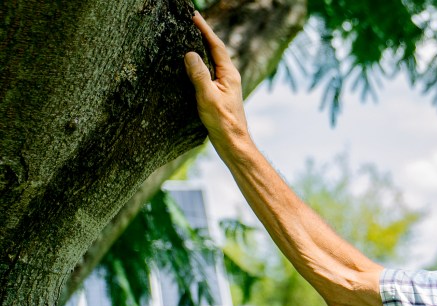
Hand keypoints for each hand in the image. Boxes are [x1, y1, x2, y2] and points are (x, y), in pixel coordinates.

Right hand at [183, 12, 249, 149]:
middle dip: (203, 34)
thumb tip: (190, 53)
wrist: (233, 143)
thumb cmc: (222, 122)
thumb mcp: (208, 97)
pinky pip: (209, 72)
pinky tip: (191, 65)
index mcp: (229, 74)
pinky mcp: (220, 94)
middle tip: (190, 21)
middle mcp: (230, 77)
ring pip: (212, 61)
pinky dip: (200, 64)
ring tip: (189, 36)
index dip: (205, 29)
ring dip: (201, 48)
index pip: (216, 45)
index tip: (194, 16)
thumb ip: (199, 74)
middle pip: (215, 50)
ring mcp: (226, 85)